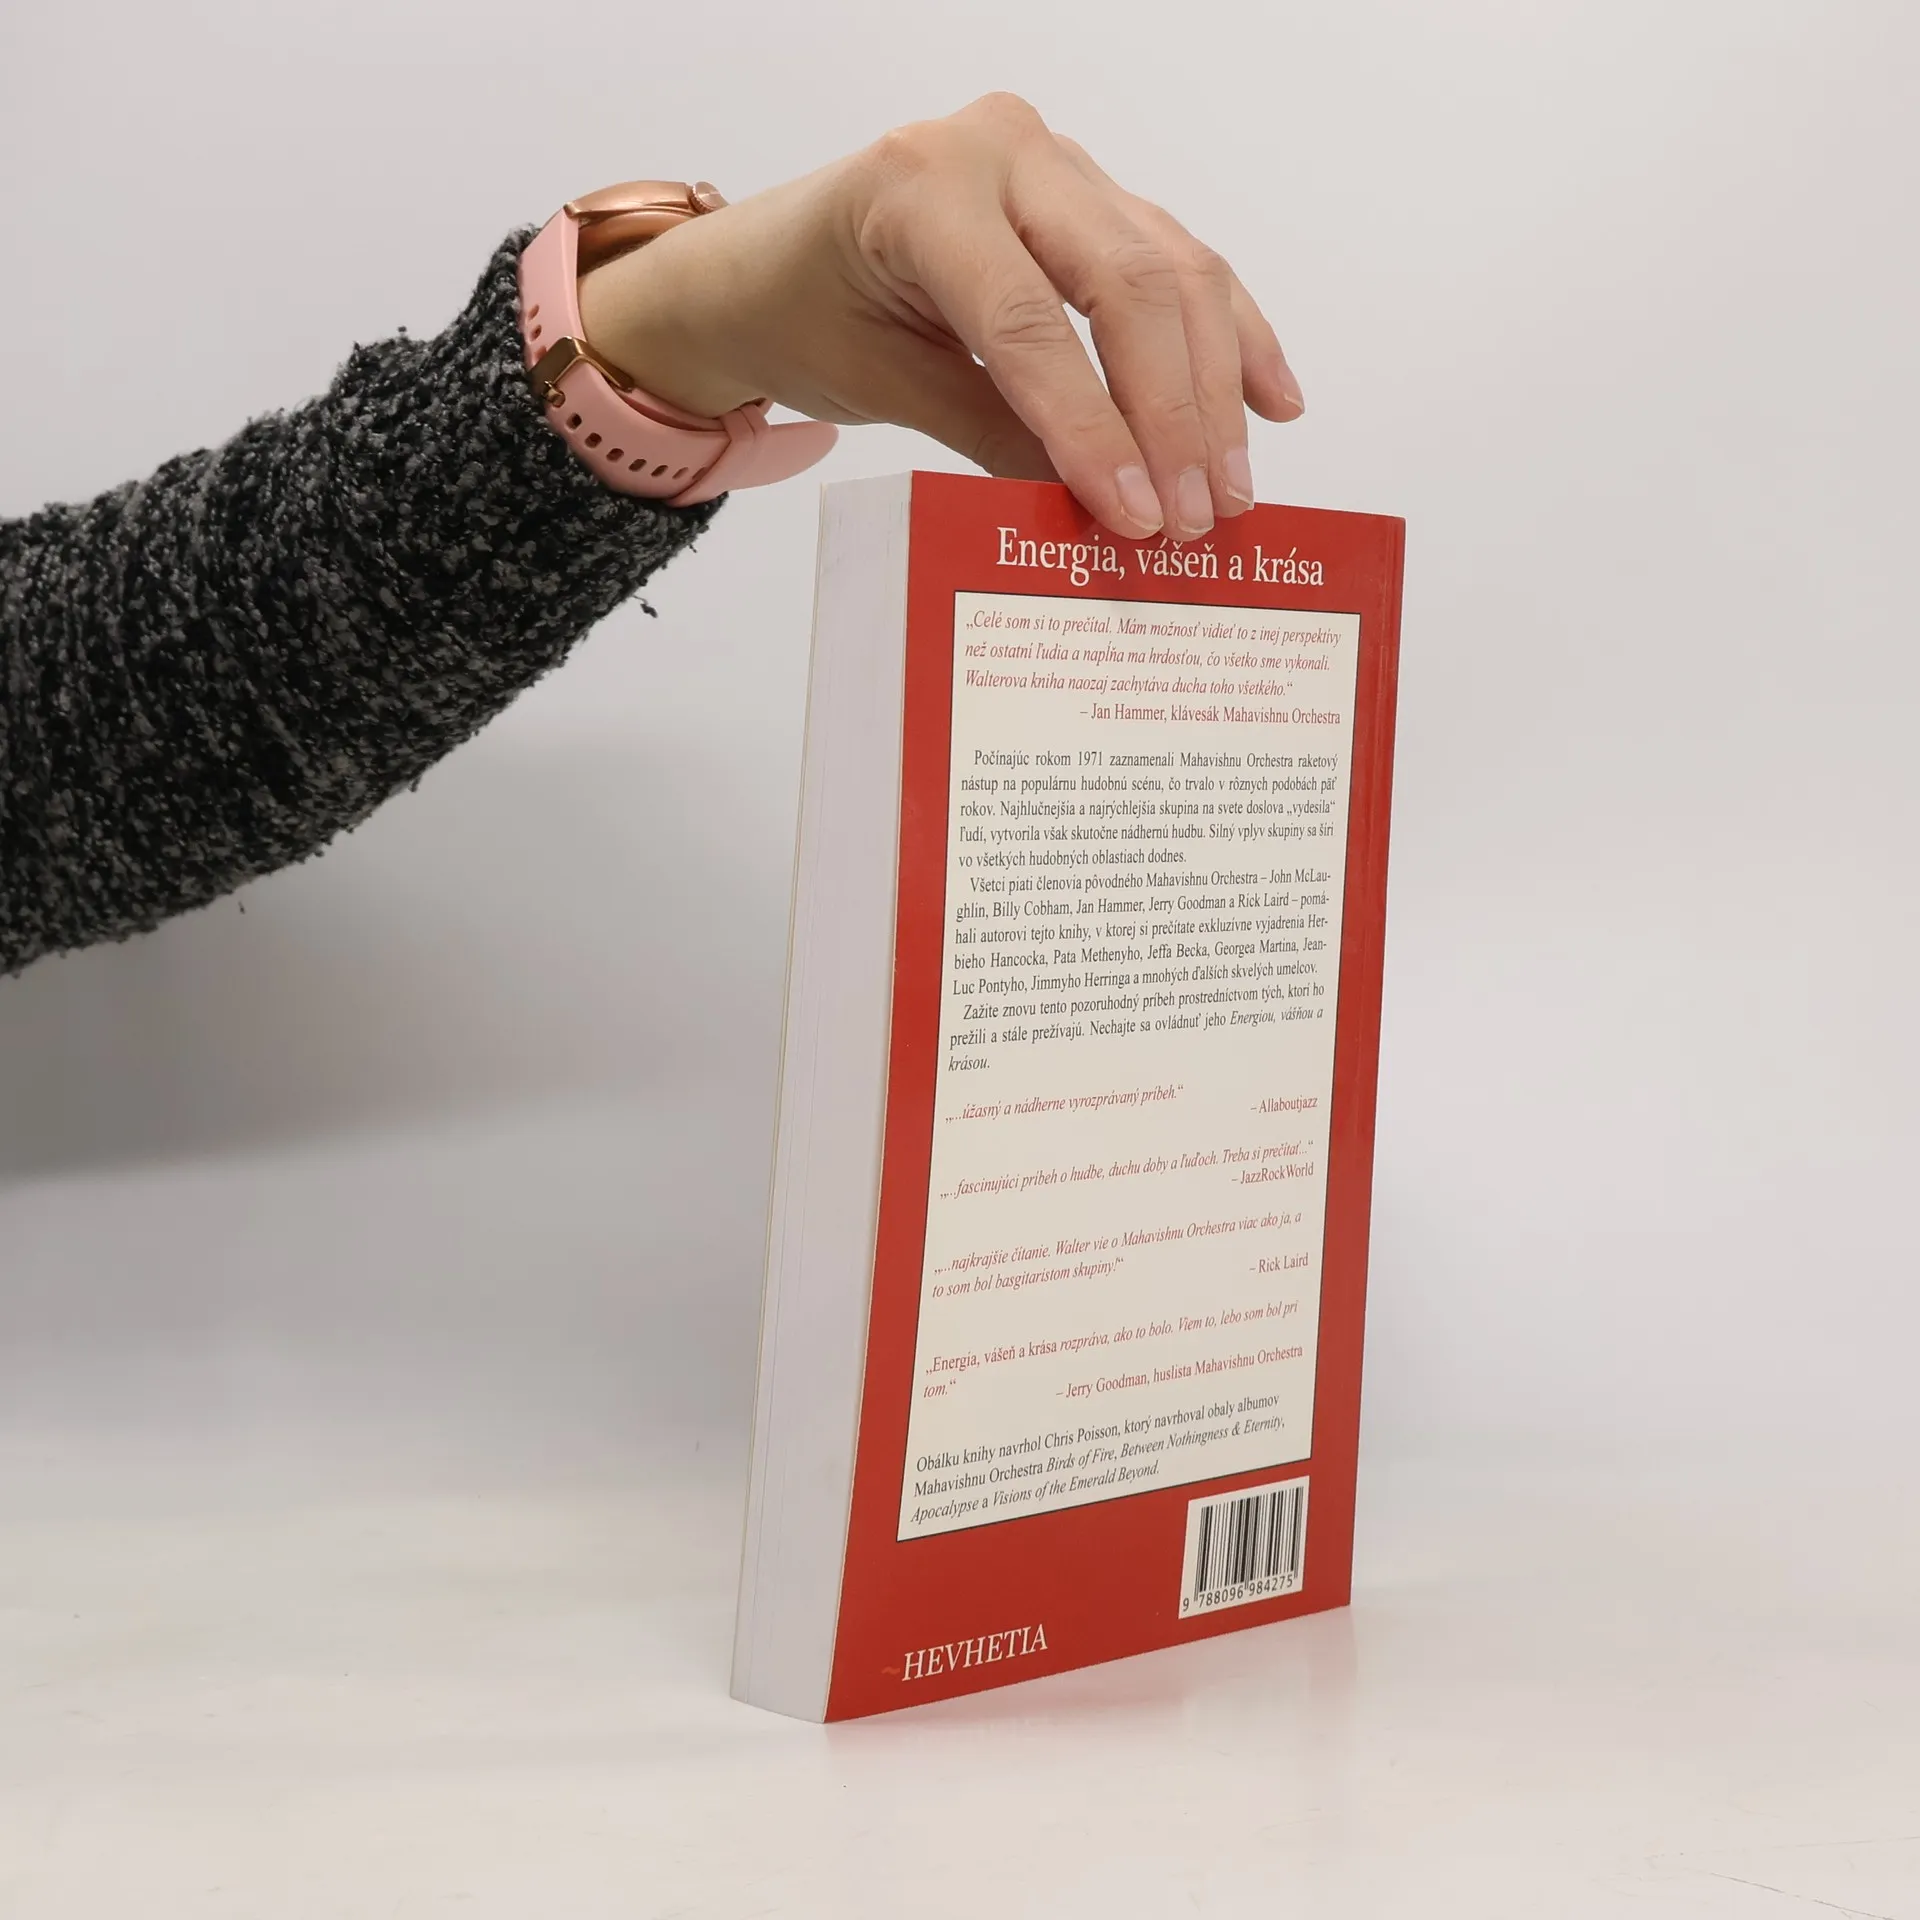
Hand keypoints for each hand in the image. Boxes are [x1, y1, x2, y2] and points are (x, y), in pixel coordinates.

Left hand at [576, 93, 1303, 541]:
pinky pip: (1181, 259)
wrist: (774, 262)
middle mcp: (1002, 150)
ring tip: (1231, 490)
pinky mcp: (1094, 192)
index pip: (1030, 323)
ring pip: (1172, 269)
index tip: (1138, 516)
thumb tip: (1100, 509)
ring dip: (1215, 388)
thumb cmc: (807, 314)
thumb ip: (990, 435)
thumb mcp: (879, 384)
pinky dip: (1230, 335)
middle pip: (1126, 284)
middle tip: (1198, 518)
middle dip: (1175, 414)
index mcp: (923, 188)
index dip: (1094, 428)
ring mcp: (1057, 163)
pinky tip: (1272, 403)